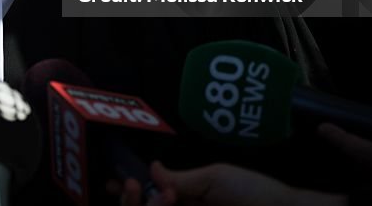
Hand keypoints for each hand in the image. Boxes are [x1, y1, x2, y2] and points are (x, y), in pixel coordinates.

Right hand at [107, 161, 344, 205]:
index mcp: (187, 200)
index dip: (130, 192)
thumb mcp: (216, 179)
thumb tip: (151, 168)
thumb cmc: (256, 194)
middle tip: (132, 187)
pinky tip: (166, 204)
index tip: (115, 183)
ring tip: (164, 197)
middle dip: (133, 201)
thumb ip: (182, 178)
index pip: (151, 196)